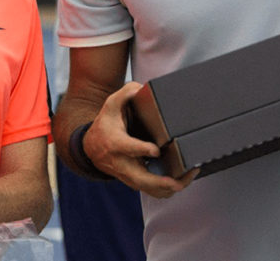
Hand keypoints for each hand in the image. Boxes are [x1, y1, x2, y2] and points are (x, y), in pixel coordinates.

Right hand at [84, 83, 196, 198]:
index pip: (128, 148)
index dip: (141, 150)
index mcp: (116, 143)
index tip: (155, 150)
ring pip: (149, 189)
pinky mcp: (135, 182)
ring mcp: (128, 175)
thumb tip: (140, 88)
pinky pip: (152, 191)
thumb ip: (124, 94)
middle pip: (141, 179)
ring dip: (170, 188)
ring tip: (188, 177)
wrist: (91, 148)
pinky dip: (168, 189)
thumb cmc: (105, 125)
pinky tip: (182, 179)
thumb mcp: (110, 105)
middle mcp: (122, 163)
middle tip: (179, 180)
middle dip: (161, 182)